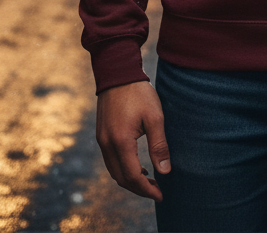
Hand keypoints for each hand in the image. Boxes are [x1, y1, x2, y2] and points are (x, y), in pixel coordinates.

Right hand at [96, 80, 169, 199]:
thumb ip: (159, 145)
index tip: (161, 195)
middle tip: (157, 190)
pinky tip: (137, 166)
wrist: (117, 72)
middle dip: (139, 189)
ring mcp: (101, 140)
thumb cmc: (138, 93)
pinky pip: (110, 161)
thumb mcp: (155, 117)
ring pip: (114, 171)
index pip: (132, 177)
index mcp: (120, 141)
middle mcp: (106, 144)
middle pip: (121, 179)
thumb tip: (165, 171)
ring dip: (130, 180)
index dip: (147, 190)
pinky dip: (123, 169)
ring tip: (149, 180)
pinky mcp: (101, 135)